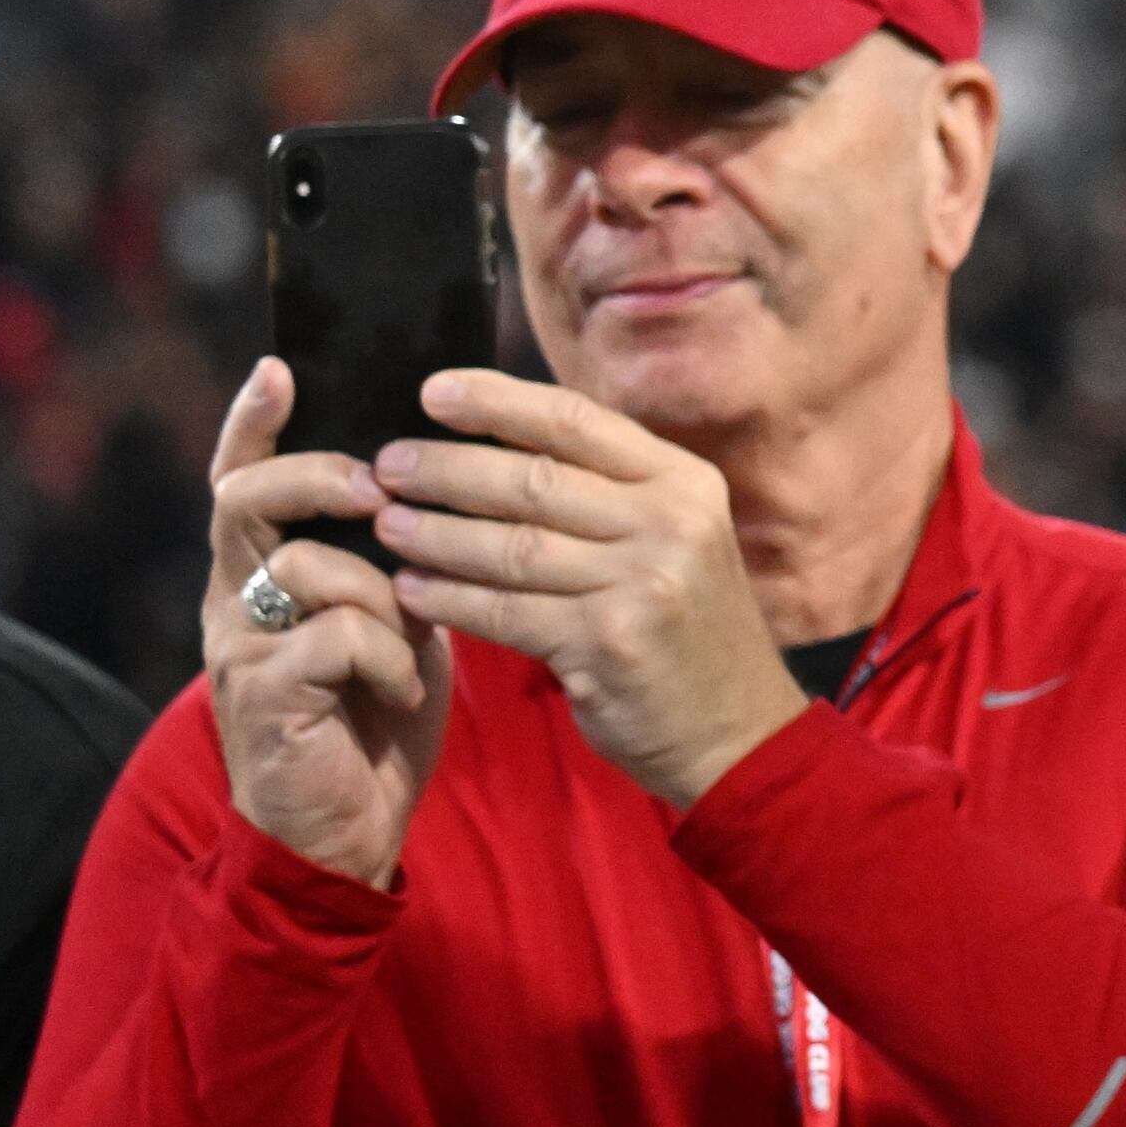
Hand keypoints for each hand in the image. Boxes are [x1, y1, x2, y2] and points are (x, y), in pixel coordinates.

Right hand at [203, 357, 454, 885]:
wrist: (344, 833)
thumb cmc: (373, 720)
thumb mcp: (392, 623)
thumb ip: (395, 562)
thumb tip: (446, 491)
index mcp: (263, 572)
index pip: (244, 477)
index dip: (255, 423)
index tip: (282, 368)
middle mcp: (233, 599)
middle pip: (245, 499)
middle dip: (318, 478)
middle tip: (379, 487)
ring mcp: (241, 647)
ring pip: (301, 568)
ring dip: (378, 592)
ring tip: (413, 636)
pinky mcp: (265, 696)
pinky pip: (334, 639)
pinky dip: (387, 658)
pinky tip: (405, 692)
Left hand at [373, 370, 805, 805]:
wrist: (739, 733)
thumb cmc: (687, 630)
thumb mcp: (673, 542)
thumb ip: (606, 494)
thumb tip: (497, 444)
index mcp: (684, 483)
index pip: (576, 421)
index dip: (497, 402)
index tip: (432, 394)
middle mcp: (670, 523)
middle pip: (534, 480)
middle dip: (447, 470)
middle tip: (386, 468)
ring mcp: (643, 583)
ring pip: (512, 546)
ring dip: (436, 534)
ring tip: (387, 526)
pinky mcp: (608, 642)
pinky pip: (505, 610)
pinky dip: (450, 599)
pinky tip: (413, 590)